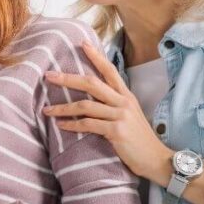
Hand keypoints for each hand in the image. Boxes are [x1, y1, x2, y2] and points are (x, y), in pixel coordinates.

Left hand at [42, 41, 172, 180]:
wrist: (156, 159)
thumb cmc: (139, 139)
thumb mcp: (129, 115)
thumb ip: (114, 104)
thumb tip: (91, 99)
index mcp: (126, 96)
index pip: (110, 70)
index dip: (96, 56)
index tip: (82, 43)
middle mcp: (123, 102)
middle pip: (92, 83)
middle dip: (68, 78)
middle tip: (49, 75)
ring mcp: (120, 116)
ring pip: (85, 105)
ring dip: (63, 107)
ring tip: (47, 110)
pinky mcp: (116, 131)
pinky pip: (88, 124)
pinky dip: (72, 125)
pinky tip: (61, 125)